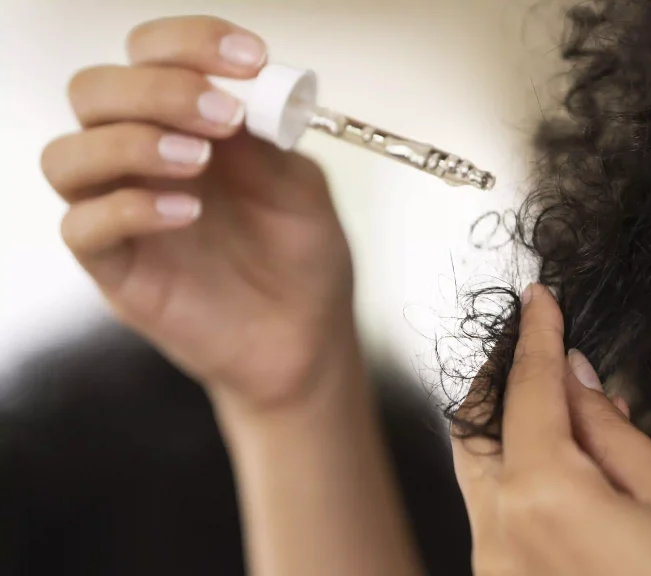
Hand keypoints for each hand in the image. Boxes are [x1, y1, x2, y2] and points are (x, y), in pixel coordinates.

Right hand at [41, 16, 351, 407]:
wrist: (308, 337)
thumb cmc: (303, 256)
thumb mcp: (301, 188)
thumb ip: (264, 141)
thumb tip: (233, 92)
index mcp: (188, 124)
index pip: (152, 54)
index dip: (190, 43)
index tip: (249, 58)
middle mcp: (142, 158)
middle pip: (95, 91)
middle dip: (157, 88)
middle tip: (223, 115)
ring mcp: (123, 211)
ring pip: (66, 155)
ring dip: (128, 142)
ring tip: (199, 162)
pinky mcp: (116, 268)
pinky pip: (81, 227)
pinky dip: (127, 209)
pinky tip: (186, 213)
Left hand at [452, 284, 650, 575]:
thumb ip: (609, 429)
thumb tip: (575, 377)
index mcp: (543, 499)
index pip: (529, 391)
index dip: (537, 337)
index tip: (539, 301)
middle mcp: (500, 537)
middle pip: (476, 427)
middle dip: (502, 377)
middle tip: (536, 341)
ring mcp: (495, 570)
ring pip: (478, 470)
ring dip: (505, 423)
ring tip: (556, 395)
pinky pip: (495, 511)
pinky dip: (515, 470)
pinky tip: (559, 456)